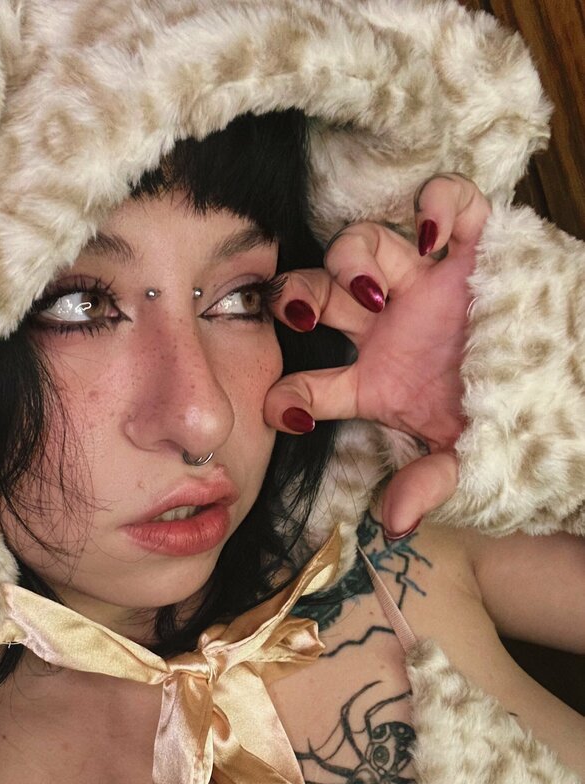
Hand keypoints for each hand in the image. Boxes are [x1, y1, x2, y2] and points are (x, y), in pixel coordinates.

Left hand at [264, 174, 490, 538]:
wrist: (564, 391)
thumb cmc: (507, 423)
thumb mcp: (468, 458)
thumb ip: (429, 484)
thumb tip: (394, 525)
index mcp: (376, 379)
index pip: (313, 384)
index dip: (289, 394)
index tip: (282, 407)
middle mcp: (388, 325)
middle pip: (319, 294)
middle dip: (299, 297)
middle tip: (305, 316)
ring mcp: (425, 282)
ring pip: (364, 244)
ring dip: (353, 259)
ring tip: (374, 291)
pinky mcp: (475, 245)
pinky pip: (449, 204)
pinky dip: (434, 207)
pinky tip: (430, 237)